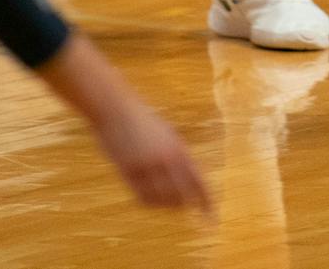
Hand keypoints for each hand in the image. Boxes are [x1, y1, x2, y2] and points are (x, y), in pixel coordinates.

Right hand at [93, 96, 210, 212]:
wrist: (116, 110)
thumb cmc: (143, 121)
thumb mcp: (168, 135)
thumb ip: (179, 155)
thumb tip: (191, 179)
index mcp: (179, 149)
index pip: (198, 182)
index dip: (206, 202)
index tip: (212, 218)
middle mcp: (165, 159)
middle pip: (182, 195)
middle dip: (186, 205)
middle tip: (188, 209)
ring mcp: (146, 166)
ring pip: (162, 200)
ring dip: (167, 205)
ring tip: (168, 202)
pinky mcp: (128, 172)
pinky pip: (143, 197)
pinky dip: (150, 203)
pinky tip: (152, 200)